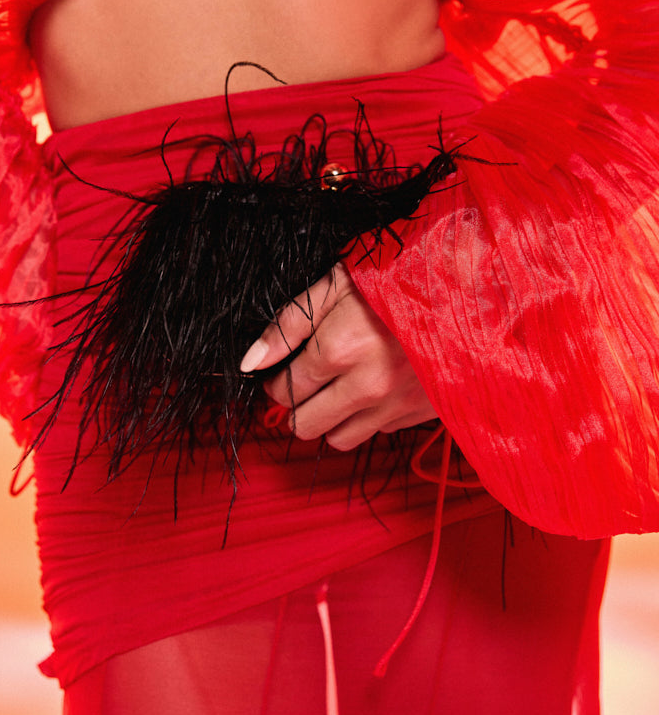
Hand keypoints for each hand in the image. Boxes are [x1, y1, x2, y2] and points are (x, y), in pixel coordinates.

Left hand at [240, 263, 435, 448]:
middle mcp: (367, 385)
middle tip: (305, 384)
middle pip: (307, 425)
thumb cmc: (394, 276)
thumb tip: (252, 362)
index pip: (286, 391)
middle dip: (298, 406)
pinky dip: (370, 415)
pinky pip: (380, 430)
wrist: (463, 284)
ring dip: (332, 419)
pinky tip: (376, 386)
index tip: (282, 373)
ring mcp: (397, 402)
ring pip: (341, 438)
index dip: (277, 383)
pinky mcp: (421, 411)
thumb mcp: (334, 285)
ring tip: (338, 389)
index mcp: (339, 350)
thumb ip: (289, 325)